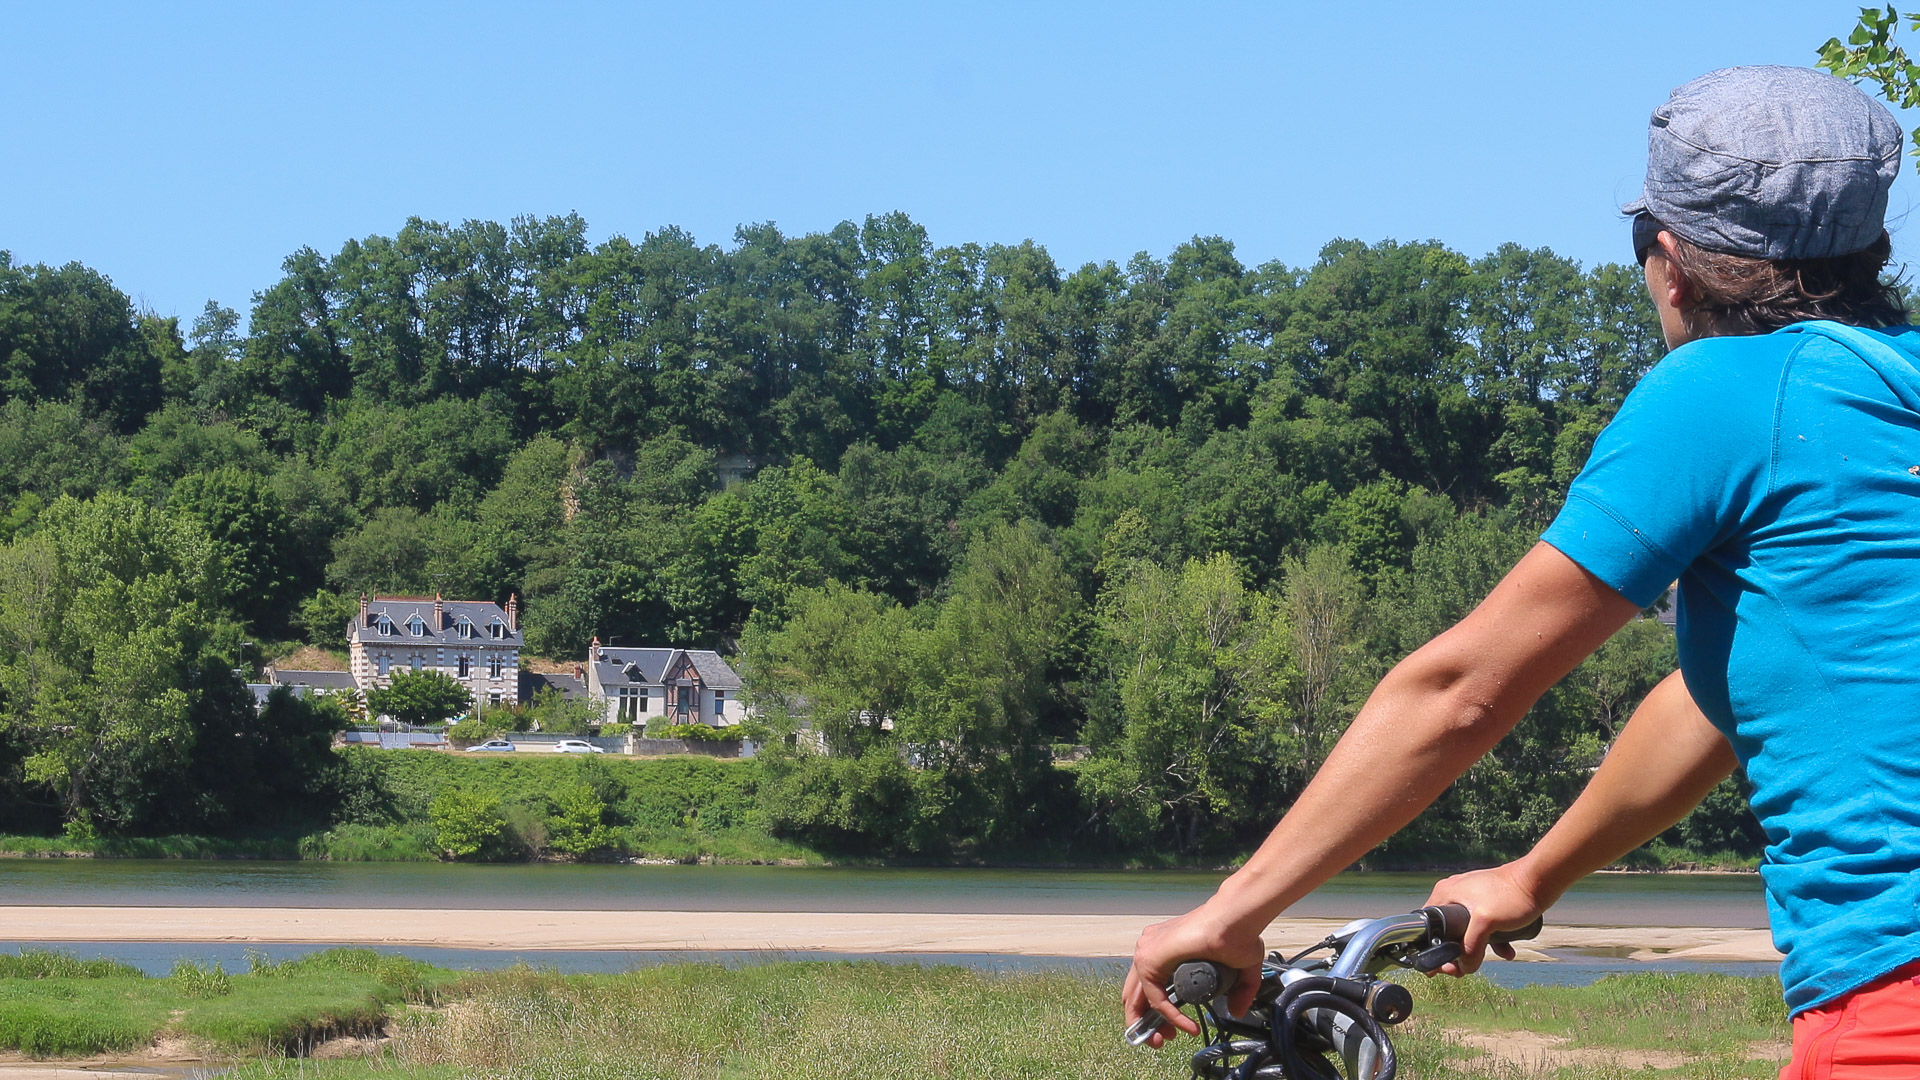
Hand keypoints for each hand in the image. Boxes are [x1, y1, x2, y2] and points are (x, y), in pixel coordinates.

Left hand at [1122, 903, 1264, 1047]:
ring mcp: (1147, 951)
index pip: (1147, 986)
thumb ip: (1239, 991)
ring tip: (1167, 1040)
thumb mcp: (1239, 969)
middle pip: (1135, 995)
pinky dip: (1169, 1016)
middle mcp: (1150, 948)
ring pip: (1137, 1000)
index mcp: (1164, 948)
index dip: (1156, 1013)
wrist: (1235, 919)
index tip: (1173, 1031)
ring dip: (1151, 1026)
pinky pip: (1155, 998)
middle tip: (1163, 1041)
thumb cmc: (1236, 934)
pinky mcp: (1149, 958)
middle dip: (1146, 1024)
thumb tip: (1237, 1011)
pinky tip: (1187, 1026)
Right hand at [1423, 863, 1547, 975]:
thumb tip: (1464, 967)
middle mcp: (1454, 895)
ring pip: (1464, 932)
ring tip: (1477, 963)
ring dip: (1472, 949)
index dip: (1430, 949)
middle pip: (1444, 932)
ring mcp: (1471, 899)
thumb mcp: (1487, 923)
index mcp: (1446, 894)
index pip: (1427, 926)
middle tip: (1459, 970)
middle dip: (1453, 954)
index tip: (1441, 966)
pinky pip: (1482, 928)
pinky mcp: (1487, 904)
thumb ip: (1471, 946)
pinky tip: (1506, 951)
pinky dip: (1490, 941)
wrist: (1540, 881)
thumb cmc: (1511, 894)